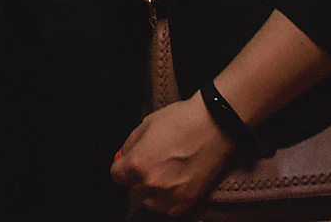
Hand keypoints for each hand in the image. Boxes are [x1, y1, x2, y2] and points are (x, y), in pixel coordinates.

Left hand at [111, 98, 236, 215]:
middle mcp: (151, 183)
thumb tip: (123, 156)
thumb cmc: (181, 120)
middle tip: (152, 164)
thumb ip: (131, 144)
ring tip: (165, 175)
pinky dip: (169, 200)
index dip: (122, 167)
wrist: (214, 125)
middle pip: (133, 189)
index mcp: (137, 163)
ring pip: (150, 202)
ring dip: (153, 192)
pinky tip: (176, 184)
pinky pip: (169, 209)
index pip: (116, 176)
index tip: (128, 164)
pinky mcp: (188, 201)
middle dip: (139, 177)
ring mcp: (170, 195)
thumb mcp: (146, 123)